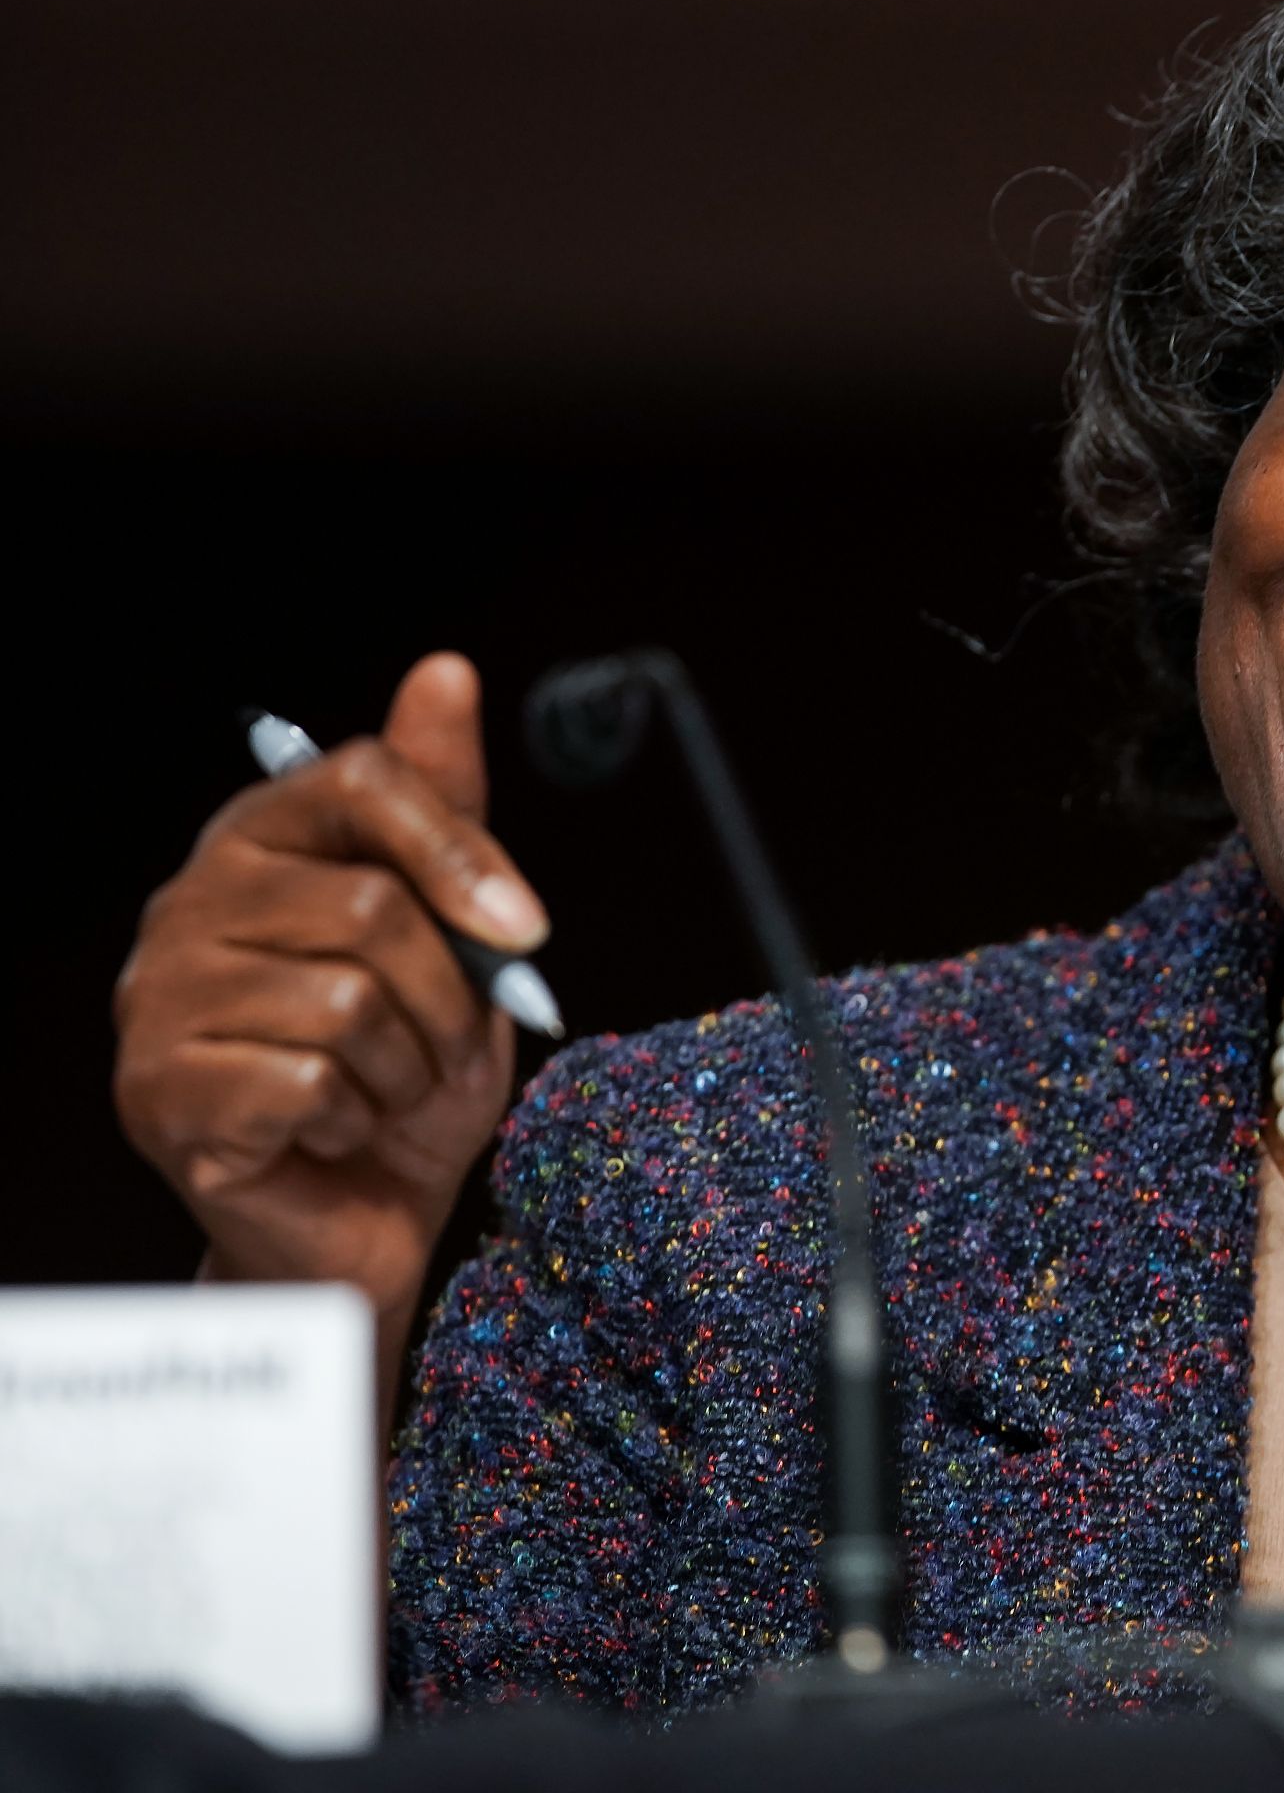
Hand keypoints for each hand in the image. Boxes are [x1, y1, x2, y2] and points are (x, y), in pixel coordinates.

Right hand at [113, 653, 543, 1348]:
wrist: (371, 1211)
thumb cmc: (411, 1064)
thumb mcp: (458, 929)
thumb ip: (444, 806)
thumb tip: (444, 671)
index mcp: (261, 843)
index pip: (360, 778)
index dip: (461, 851)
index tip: (527, 927)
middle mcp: (188, 905)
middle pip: (374, 906)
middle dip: (449, 996)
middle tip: (436, 1046)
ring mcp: (156, 999)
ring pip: (349, 1001)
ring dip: (406, 1066)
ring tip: (383, 1089)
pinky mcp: (158, 1091)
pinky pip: (309, 1081)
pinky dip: (356, 1117)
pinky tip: (332, 1128)